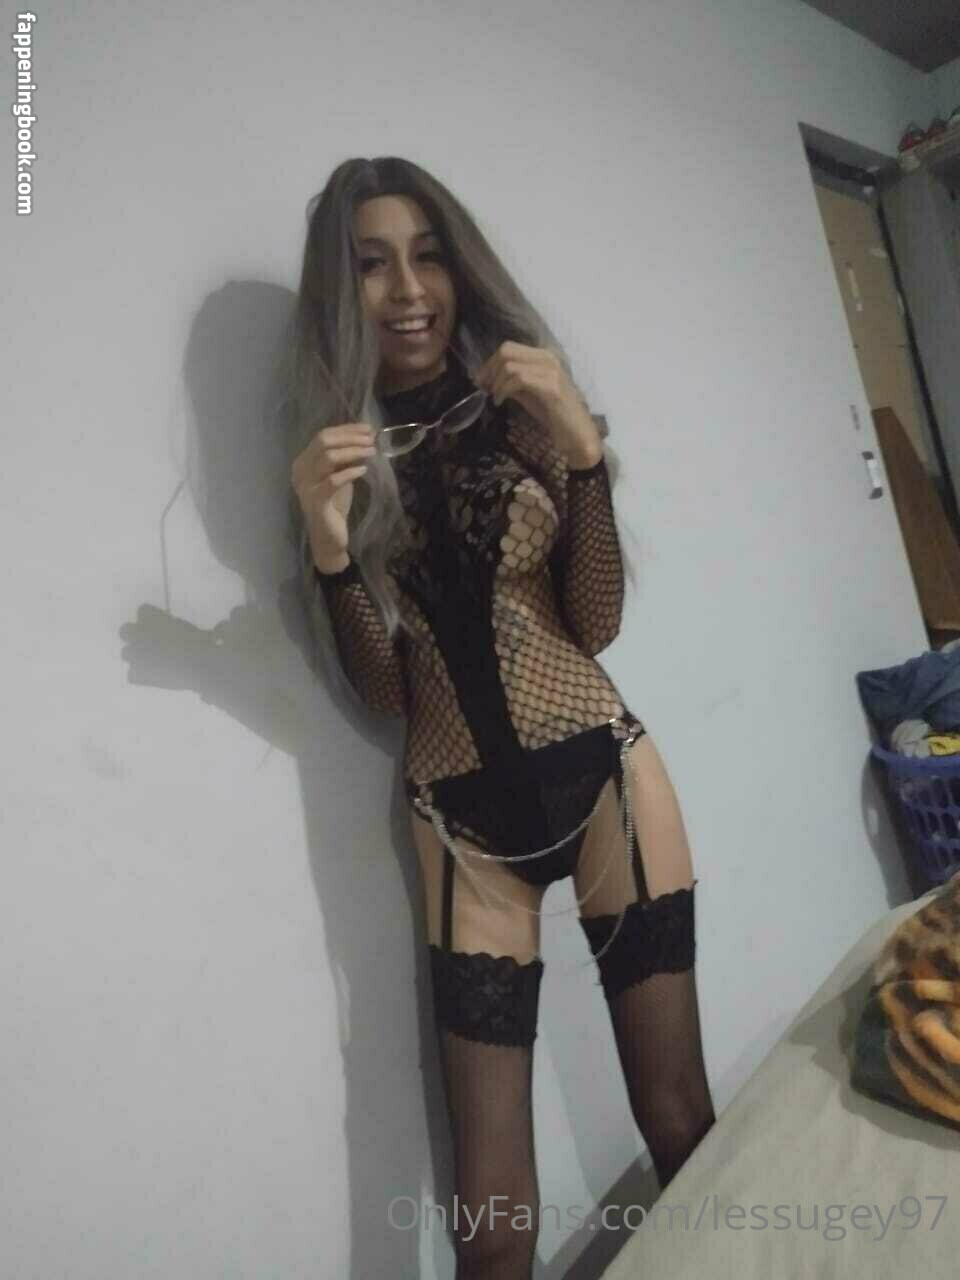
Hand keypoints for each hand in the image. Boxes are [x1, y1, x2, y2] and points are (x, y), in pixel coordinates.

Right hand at [290, 422, 377, 563]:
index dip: (346, 429)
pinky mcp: (316, 502)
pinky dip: (350, 472)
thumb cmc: (334, 506)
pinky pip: (333, 480)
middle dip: (350, 437)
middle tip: (372, 439)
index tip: (368, 428)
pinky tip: (364, 470)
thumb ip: (345, 459)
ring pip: (328, 458)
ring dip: (353, 451)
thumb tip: (365, 438)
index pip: (323, 436)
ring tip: (371, 451)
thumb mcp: (340, 477)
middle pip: (324, 442)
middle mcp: (300, 471)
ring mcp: (306, 486)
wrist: (329, 539)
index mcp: (303, 462)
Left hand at [473, 341, 602, 465]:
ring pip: (510, 365)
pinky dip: (504, 390)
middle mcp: (547, 358)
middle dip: (490, 369)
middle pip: (507, 351)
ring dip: (496, 383)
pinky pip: (518, 380)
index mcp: (543, 357)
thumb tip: (488, 377)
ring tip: (495, 397)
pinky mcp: (551, 386)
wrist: (576, 433)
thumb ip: (511, 382)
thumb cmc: (553, 415)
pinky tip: (500, 402)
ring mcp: (551, 371)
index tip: (481, 380)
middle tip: (484, 388)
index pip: (509, 347)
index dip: (490, 363)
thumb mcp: (528, 394)